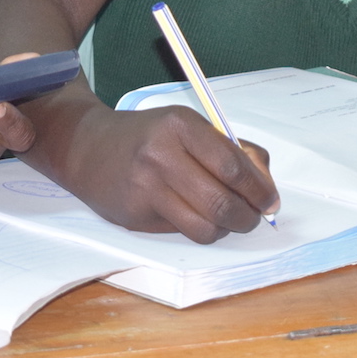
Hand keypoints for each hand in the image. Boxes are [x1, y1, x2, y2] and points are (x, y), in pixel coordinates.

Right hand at [58, 102, 277, 243]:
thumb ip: (231, 148)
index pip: (232, 165)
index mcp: (180, 125)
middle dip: (248, 216)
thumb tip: (265, 183)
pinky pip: (182, 232)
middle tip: (253, 216)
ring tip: (228, 220)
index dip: (258, 188)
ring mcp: (146, 189)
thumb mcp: (188, 126)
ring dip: (226, 229)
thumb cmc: (148, 135)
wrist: (87, 148)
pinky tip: (196, 216)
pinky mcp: (136, 217)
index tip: (269, 200)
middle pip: (221, 202)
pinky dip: (199, 229)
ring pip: (205, 227)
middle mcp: (161, 156)